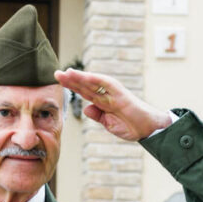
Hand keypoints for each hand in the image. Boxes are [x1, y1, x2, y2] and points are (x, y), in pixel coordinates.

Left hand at [54, 68, 169, 140]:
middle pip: (85, 85)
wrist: (146, 129)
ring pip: (93, 83)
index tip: (60, 82)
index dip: (72, 87)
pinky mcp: (120, 94)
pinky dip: (95, 79)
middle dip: (71, 80)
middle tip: (56, 73)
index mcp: (102, 102)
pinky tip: (84, 76)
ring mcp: (112, 93)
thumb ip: (97, 115)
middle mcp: (106, 95)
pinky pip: (106, 84)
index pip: (84, 92)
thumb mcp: (108, 124)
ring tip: (67, 73)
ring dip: (80, 77)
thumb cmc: (130, 125)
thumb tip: (86, 108)